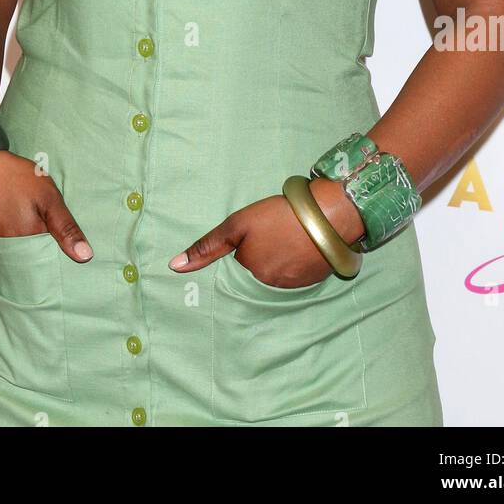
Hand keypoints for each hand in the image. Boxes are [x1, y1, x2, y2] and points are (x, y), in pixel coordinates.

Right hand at [0, 150, 93, 261]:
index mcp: (30, 241)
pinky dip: (16, 232)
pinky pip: (8, 240)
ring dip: (31, 239)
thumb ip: (66, 227)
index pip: (53, 256)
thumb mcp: (48, 197)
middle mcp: (12, 248)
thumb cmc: (14, 178)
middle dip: (47, 247)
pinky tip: (20, 217)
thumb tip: (85, 257)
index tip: (73, 245)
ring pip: (22, 248)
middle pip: (36, 255)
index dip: (63, 249)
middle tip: (53, 227)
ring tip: (37, 222)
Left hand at [167, 178, 364, 287]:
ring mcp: (292, 286)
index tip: (253, 236)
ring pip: (276, 273)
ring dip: (278, 259)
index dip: (242, 248)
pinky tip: (300, 245)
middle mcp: (268, 287)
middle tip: (273, 233)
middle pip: (256, 271)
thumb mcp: (238, 224)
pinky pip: (295, 275)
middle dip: (261, 254)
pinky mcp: (312, 281)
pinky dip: (295, 263)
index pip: (236, 266)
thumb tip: (174, 267)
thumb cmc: (279, 216)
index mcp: (249, 274)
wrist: (329, 216)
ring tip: (286, 236)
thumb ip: (207, 246)